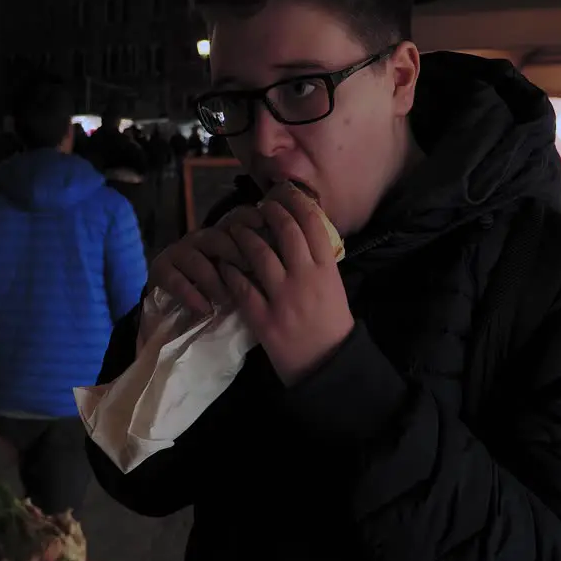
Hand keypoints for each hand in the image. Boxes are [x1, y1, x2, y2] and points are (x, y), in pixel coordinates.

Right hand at [148, 205, 264, 314]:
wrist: (180, 318)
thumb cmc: (221, 296)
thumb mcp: (244, 280)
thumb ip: (260, 267)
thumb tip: (287, 259)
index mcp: (223, 236)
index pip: (237, 218)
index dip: (249, 218)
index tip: (263, 224)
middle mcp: (200, 239)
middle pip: (217, 236)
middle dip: (235, 252)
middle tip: (251, 271)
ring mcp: (179, 253)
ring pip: (196, 257)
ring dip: (213, 279)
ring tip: (227, 300)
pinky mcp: (160, 269)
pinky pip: (174, 278)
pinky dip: (190, 294)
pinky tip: (205, 309)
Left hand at [219, 184, 353, 385]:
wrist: (327, 364)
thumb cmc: (332, 325)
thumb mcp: (335, 288)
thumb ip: (320, 263)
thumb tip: (304, 236)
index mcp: (327, 270)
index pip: (313, 225)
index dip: (296, 204)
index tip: (284, 195)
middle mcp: (306, 278)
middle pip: (286, 232)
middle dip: (270, 213)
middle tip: (259, 208)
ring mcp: (283, 298)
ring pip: (259, 255)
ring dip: (245, 237)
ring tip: (236, 229)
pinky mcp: (264, 319)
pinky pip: (242, 288)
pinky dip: (231, 272)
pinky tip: (225, 265)